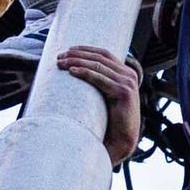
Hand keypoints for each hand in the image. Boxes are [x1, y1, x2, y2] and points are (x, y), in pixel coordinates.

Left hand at [57, 46, 144, 161]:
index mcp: (127, 73)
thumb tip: (78, 70)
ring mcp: (128, 83)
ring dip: (77, 62)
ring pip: (98, 65)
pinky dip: (84, 73)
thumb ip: (101, 82)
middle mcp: (129, 75)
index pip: (105, 53)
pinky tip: (72, 71)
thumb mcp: (106, 95)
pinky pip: (99, 78)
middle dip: (78, 54)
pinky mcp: (123, 93)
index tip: (69, 50)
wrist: (121, 139)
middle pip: (100, 57)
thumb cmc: (110, 120)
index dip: (86, 49)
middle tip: (60, 56)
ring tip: (61, 63)